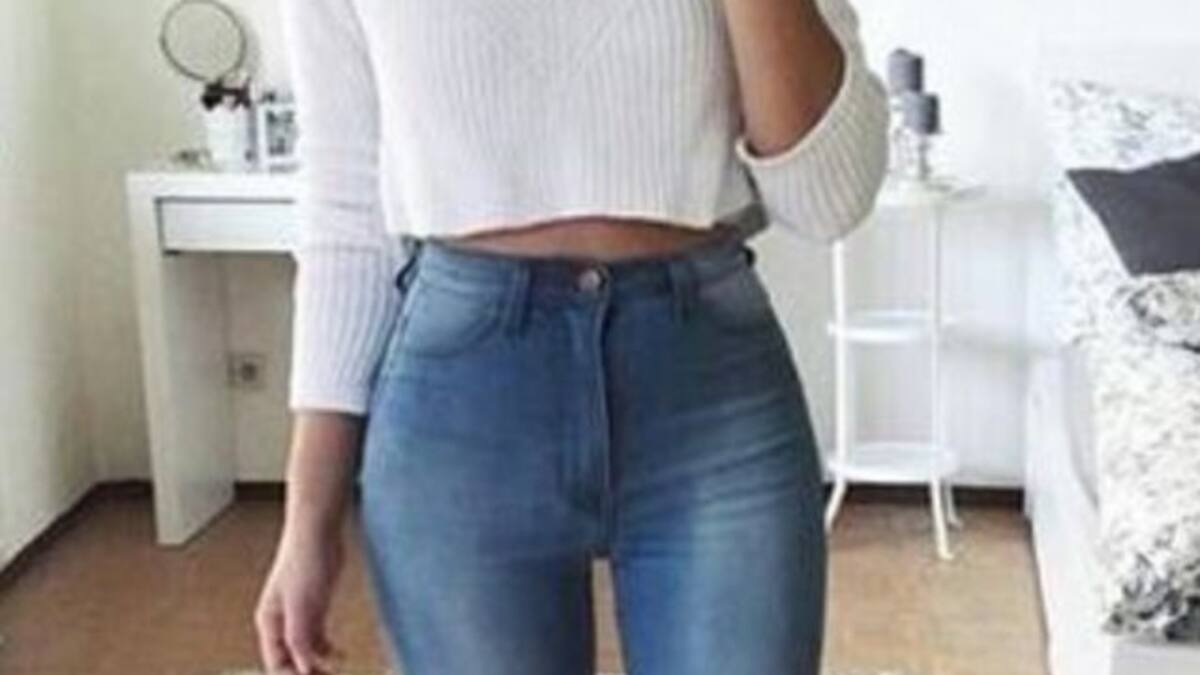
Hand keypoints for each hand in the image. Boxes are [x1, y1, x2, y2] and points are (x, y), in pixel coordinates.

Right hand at [254, 532, 346, 673]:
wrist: (317, 530)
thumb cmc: (304, 559)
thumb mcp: (301, 604)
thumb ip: (299, 637)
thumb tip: (302, 667)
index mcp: (270, 622)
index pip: (276, 664)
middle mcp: (281, 621)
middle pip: (289, 661)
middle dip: (305, 674)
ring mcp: (299, 614)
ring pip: (304, 651)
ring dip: (317, 665)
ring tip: (334, 674)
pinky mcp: (315, 606)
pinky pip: (317, 637)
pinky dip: (326, 649)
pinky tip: (339, 655)